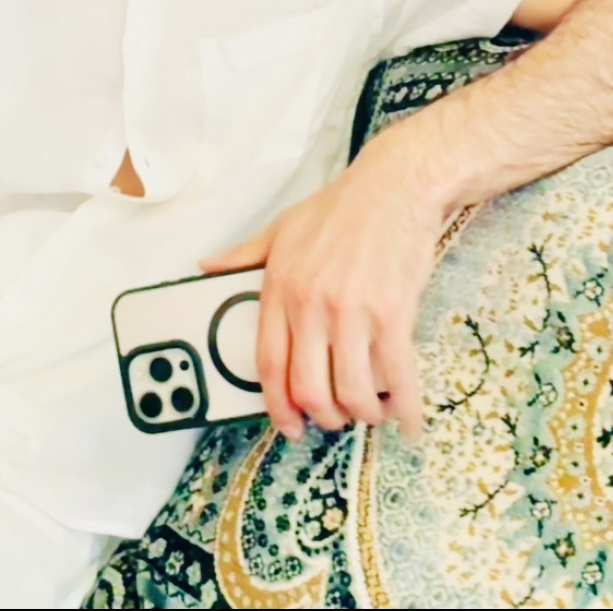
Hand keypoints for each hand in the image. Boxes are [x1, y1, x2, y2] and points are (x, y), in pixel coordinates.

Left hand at [202, 131, 444, 442]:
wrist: (393, 187)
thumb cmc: (338, 208)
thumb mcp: (281, 228)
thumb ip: (243, 255)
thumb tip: (205, 266)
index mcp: (280, 287)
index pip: (269, 364)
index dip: (277, 406)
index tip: (288, 425)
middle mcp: (312, 305)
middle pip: (310, 389)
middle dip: (324, 416)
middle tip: (335, 417)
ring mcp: (353, 313)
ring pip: (352, 392)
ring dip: (363, 414)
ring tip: (371, 410)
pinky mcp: (393, 315)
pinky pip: (398, 379)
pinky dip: (405, 410)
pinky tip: (409, 421)